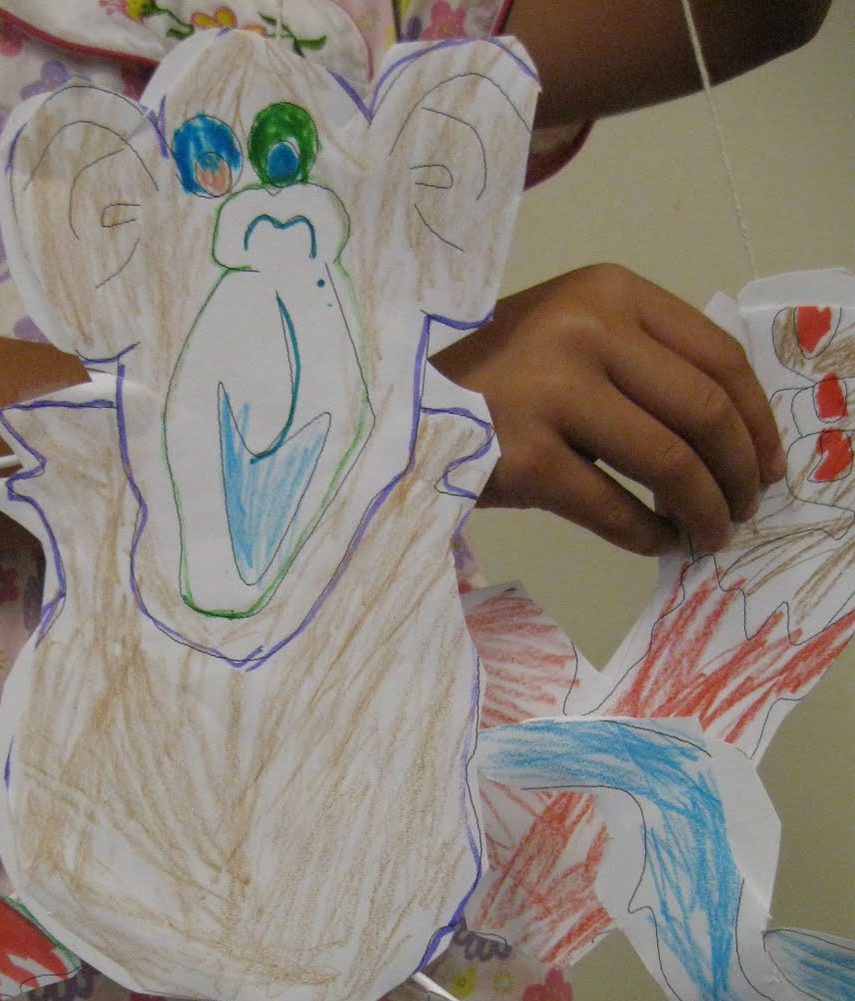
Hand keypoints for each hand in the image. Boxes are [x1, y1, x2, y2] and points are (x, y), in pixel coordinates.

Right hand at [432, 264, 786, 555]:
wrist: (398, 401)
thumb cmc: (491, 376)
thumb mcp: (570, 334)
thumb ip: (641, 361)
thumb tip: (728, 439)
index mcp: (609, 292)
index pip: (718, 355)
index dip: (757, 420)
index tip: (766, 464)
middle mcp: (586, 330)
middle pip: (703, 411)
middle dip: (736, 473)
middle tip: (740, 511)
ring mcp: (551, 393)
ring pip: (668, 462)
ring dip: (700, 510)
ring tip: (706, 535)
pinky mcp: (523, 456)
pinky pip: (612, 508)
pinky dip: (647, 534)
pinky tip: (656, 543)